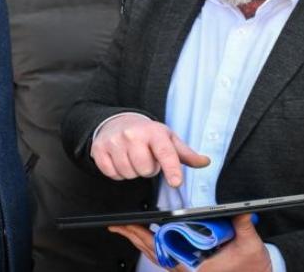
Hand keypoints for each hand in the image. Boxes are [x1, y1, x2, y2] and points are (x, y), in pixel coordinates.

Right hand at [91, 114, 208, 185]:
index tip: (176, 182)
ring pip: (128, 173)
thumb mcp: (167, 139)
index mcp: (154, 132)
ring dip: (133, 171)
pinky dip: (118, 172)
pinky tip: (121, 161)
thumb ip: (186, 154)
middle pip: (145, 169)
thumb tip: (204, 162)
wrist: (116, 122)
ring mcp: (114, 141)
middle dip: (148, 169)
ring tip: (133, 158)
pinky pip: (112, 174)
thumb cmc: (146, 134)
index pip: (165, 153)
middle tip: (146, 158)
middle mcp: (133, 134)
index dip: (171, 169)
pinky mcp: (100, 149)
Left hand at [109, 214, 271, 271]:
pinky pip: (166, 260)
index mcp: (198, 266)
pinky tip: (145, 240)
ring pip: (158, 257)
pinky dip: (153, 249)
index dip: (147, 238)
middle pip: (155, 253)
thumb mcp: (250, 245)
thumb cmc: (254, 267)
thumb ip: (243, 225)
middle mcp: (189, 270)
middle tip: (117, 225)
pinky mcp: (190, 269)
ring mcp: (188, 271)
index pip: (167, 250)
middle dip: (135, 238)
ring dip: (140, 243)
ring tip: (124, 231)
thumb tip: (240, 210)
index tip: (133, 226)